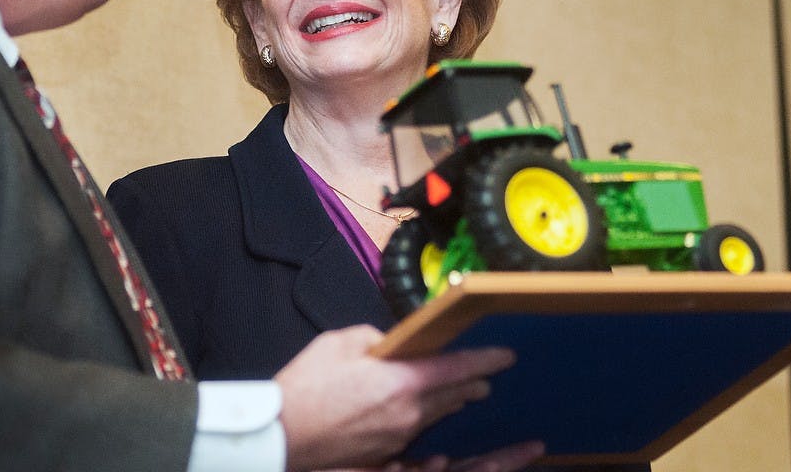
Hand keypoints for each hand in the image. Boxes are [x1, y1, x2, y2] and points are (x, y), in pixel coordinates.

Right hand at [276, 325, 533, 471]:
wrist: (283, 434)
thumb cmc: (307, 386)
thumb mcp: (340, 343)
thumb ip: (374, 339)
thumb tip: (390, 345)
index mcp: (401, 382)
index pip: (455, 368)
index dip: (485, 360)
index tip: (507, 356)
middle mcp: (408, 412)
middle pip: (453, 395)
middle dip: (473, 383)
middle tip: (488, 377)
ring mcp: (398, 436)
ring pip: (436, 415)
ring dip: (452, 401)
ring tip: (466, 393)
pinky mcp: (385, 451)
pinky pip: (415, 429)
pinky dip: (425, 416)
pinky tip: (422, 412)